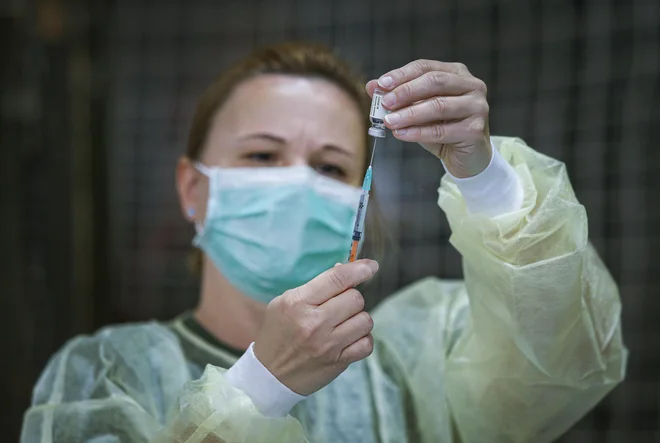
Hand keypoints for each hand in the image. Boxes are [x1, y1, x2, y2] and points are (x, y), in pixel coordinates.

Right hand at [253, 259, 378, 395]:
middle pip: (355, 298)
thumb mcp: (285, 303)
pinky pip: (366, 344)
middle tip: (340, 305)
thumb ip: (315, 286)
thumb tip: (343, 269)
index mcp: (297, 303)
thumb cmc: (278, 333)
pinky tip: (350, 338)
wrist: (269, 375)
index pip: (337, 278)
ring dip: (358, 319)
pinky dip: (362, 339)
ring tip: (344, 323)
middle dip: (352, 298)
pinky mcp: (337, 362)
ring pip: (365, 320)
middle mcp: (314, 323)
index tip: (371, 266)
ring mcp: (327, 345)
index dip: (359, 269)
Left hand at [367, 60, 490, 177]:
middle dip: (406, 91)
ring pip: (438, 106)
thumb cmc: (443, 129)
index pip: (425, 67)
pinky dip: (418, 132)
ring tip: (389, 121)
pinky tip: (401, 134)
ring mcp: (477, 107)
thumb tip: (372, 86)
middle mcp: (471, 86)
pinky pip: (441, 131)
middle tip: (385, 103)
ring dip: (410, 114)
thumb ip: (398, 97)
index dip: (402, 75)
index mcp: (456, 73)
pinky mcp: (475, 130)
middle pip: (435, 82)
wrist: (467, 157)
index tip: (381, 85)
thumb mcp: (418, 110)